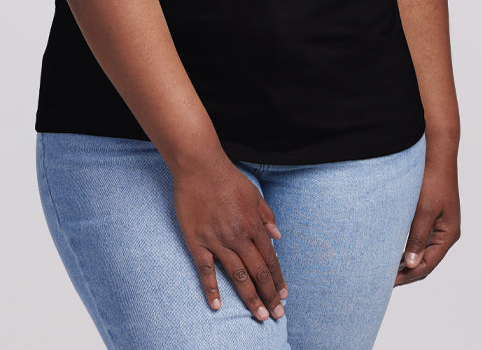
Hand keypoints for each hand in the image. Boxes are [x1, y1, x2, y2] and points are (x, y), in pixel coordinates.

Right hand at [173, 153, 288, 320]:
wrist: (199, 165)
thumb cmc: (227, 177)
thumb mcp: (254, 193)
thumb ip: (266, 215)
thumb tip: (278, 236)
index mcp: (253, 224)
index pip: (270, 259)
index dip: (278, 279)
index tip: (284, 296)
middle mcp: (238, 235)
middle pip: (257, 271)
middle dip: (269, 295)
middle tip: (275, 315)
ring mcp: (217, 239)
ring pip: (237, 275)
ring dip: (249, 297)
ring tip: (258, 315)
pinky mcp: (197, 241)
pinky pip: (206, 270)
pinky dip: (211, 289)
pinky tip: (217, 306)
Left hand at [394, 150, 460, 285]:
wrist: (436, 153)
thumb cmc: (432, 179)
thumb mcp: (423, 210)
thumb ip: (417, 238)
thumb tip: (411, 265)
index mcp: (448, 234)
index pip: (428, 264)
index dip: (409, 275)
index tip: (389, 282)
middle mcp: (446, 232)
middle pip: (427, 260)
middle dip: (408, 271)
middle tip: (386, 280)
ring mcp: (440, 224)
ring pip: (423, 250)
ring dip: (408, 260)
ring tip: (388, 268)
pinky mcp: (432, 215)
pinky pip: (421, 238)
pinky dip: (409, 246)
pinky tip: (395, 248)